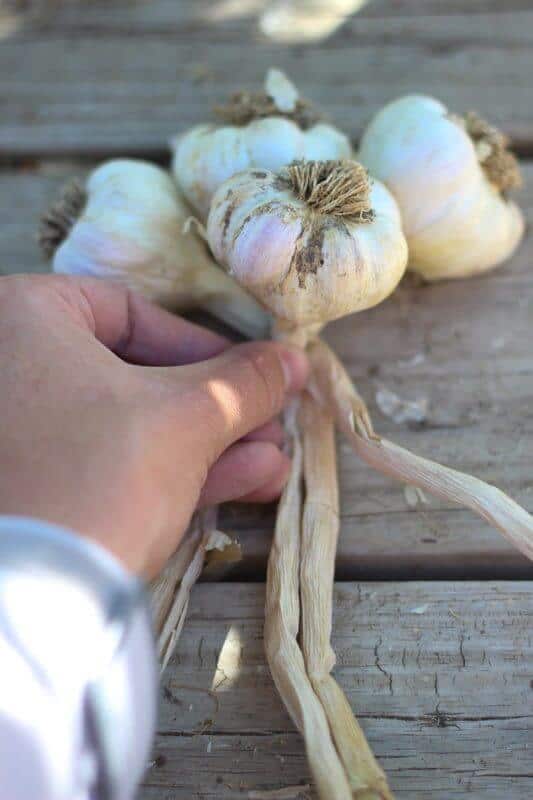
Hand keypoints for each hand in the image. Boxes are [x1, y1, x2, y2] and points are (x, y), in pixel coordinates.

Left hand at [0, 275, 307, 576]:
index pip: (129, 313)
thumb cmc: (105, 474)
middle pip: (134, 377)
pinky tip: (244, 482)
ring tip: (273, 463)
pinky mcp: (30, 491)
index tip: (251, 376)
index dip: (204, 346)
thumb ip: (243, 381)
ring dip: (208, 445)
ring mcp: (14, 437)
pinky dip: (172, 471)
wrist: (36, 606)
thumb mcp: (188, 418)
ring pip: (127, 427)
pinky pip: (106, 465)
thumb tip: (292, 359)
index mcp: (18, 317)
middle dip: (217, 410)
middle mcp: (3, 369)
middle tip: (272, 427)